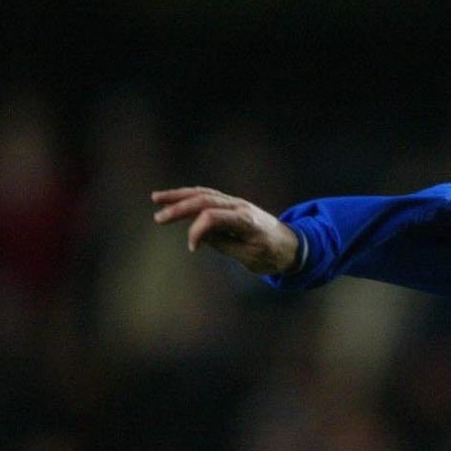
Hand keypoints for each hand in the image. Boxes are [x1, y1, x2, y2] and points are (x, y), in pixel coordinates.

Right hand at [152, 187, 302, 273]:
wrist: (293, 245)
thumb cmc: (273, 255)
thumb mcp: (250, 257)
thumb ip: (224, 244)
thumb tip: (198, 234)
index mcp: (246, 221)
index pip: (214, 217)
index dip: (198, 231)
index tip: (192, 249)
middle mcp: (240, 207)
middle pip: (204, 201)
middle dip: (179, 207)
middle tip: (158, 218)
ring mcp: (236, 202)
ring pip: (203, 193)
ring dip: (179, 196)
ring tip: (156, 198)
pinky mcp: (233, 204)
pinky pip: (208, 195)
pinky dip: (190, 195)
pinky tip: (174, 198)